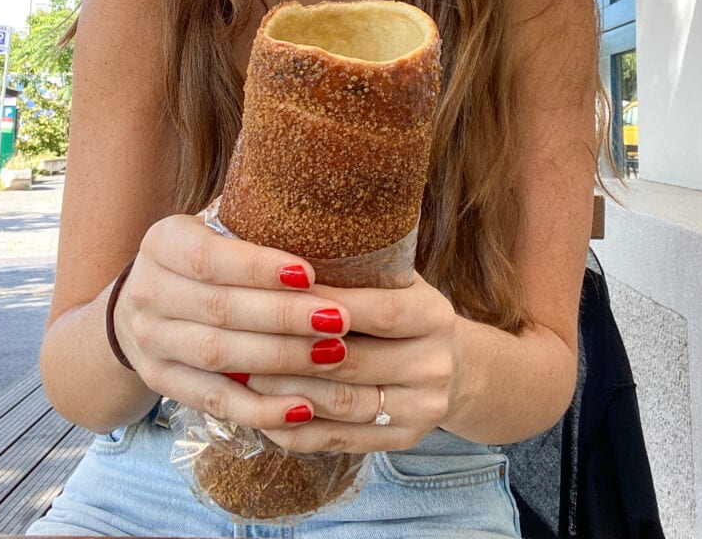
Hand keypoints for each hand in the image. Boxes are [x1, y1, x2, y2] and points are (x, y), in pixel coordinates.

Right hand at [111, 214, 353, 428]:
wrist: (140, 303)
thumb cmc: (204, 259)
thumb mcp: (213, 230)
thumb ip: (252, 230)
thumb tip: (322, 227)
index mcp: (162, 243)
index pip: (209, 258)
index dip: (259, 268)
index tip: (309, 273)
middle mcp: (148, 291)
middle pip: (220, 309)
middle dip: (284, 316)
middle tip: (338, 319)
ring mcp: (150, 340)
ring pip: (218, 355)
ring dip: (280, 358)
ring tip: (332, 354)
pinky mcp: (162, 380)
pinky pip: (213, 400)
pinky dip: (258, 408)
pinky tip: (302, 407)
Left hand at [249, 274, 458, 452]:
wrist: (456, 368)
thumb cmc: (406, 312)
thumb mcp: (398, 283)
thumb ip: (359, 271)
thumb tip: (288, 258)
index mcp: (433, 316)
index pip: (379, 311)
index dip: (326, 305)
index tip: (277, 293)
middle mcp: (433, 365)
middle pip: (354, 363)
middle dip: (294, 353)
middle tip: (246, 342)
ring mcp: (421, 408)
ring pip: (343, 406)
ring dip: (289, 394)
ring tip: (245, 379)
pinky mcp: (403, 440)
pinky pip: (340, 441)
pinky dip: (299, 431)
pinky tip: (266, 414)